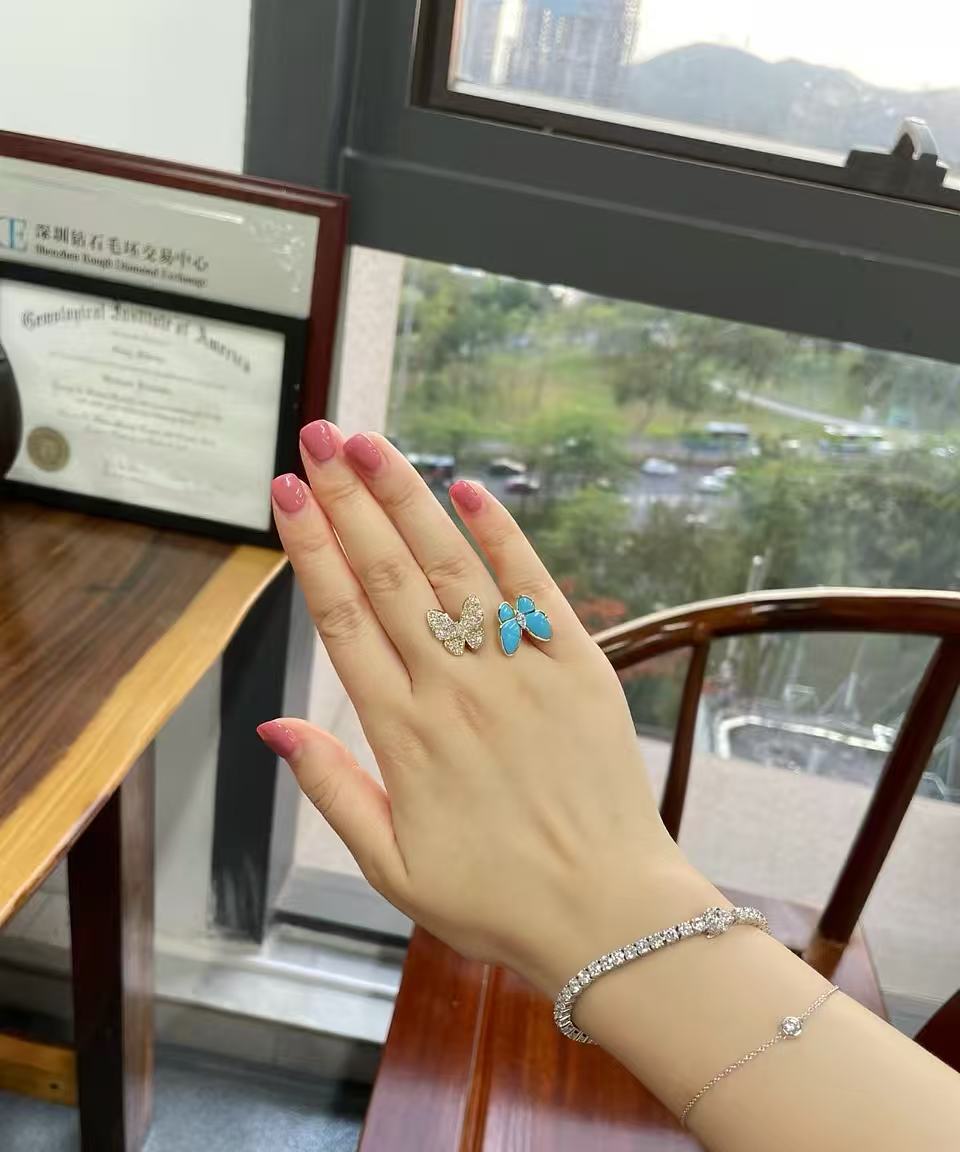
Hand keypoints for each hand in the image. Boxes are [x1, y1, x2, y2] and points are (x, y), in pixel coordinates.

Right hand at [261, 421, 699, 995]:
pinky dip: (504, 537)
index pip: (341, 618)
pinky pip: (535, 589)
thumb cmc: (496, 897)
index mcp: (403, 733)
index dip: (309, 548)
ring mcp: (519, 672)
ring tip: (371, 445)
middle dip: (347, 499)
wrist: (608, 914)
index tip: (286, 493)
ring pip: (451, 568)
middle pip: (387, 574)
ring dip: (408, 499)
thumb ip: (333, 788)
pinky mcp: (578, 669)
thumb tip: (275, 727)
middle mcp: (455, 688)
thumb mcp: (390, 866)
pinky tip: (471, 490)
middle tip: (318, 437)